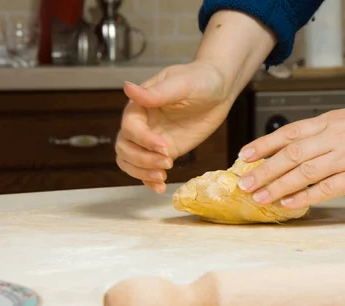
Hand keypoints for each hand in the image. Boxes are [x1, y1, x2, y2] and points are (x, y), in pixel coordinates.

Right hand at [116, 61, 233, 192]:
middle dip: (143, 159)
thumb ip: (155, 92)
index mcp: (139, 106)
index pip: (130, 128)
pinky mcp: (163, 152)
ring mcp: (150, 140)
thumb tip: (127, 87)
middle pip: (125, 148)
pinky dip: (148, 181)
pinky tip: (160, 187)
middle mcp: (141, 124)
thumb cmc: (199, 80)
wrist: (218, 90)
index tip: (165, 146)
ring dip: (142, 173)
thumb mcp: (181, 84)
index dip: (144, 140)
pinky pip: (146, 170)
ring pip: (130, 161)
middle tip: (168, 162)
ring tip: (163, 177)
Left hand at [235, 99, 344, 208]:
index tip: (244, 156)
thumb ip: (327, 131)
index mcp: (331, 121)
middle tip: (244, 184)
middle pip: (290, 154)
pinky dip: (305, 196)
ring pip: (304, 172)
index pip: (288, 133)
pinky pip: (327, 188)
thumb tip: (301, 146)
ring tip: (259, 197)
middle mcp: (335, 137)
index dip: (263, 145)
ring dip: (278, 186)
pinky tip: (289, 204)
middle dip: (263, 170)